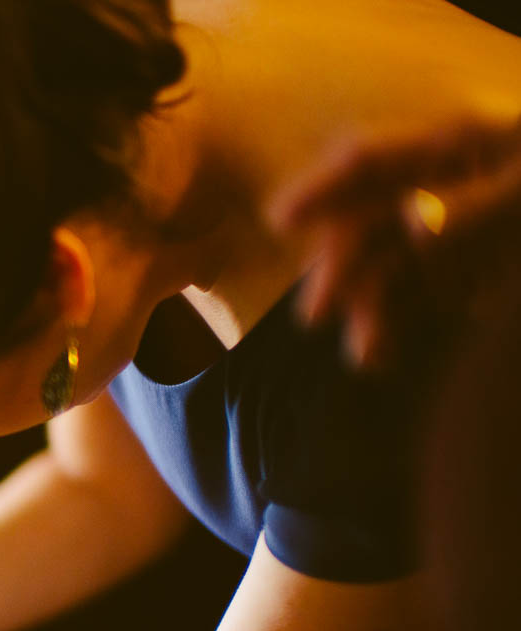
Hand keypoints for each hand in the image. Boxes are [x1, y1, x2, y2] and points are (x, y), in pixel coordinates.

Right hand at [269, 116, 520, 369]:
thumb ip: (477, 211)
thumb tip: (415, 225)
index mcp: (453, 146)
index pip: (368, 161)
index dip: (320, 187)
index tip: (278, 221)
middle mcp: (438, 183)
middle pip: (367, 220)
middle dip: (340, 269)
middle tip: (316, 317)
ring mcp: (448, 225)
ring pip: (387, 265)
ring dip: (370, 310)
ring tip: (368, 358)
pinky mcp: (463, 267)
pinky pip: (416, 293)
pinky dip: (399, 322)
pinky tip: (387, 355)